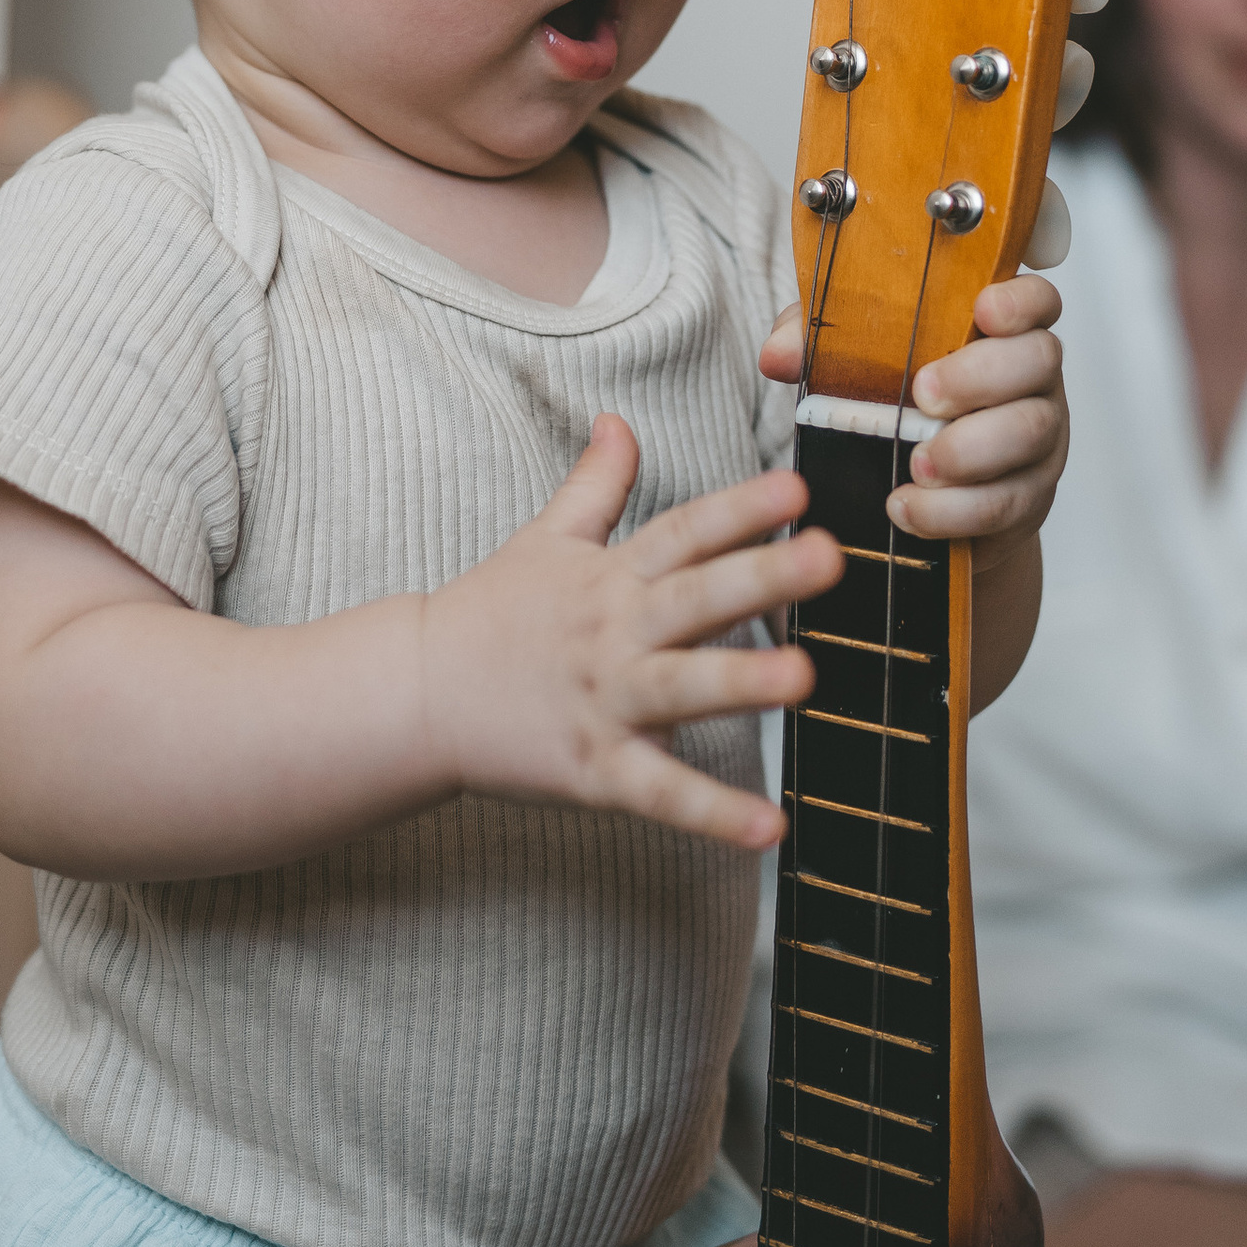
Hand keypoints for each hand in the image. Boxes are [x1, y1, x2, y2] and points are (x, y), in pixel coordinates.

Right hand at [418, 416, 839, 848]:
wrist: (417, 694)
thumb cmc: (490, 615)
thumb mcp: (543, 538)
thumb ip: (595, 483)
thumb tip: (619, 420)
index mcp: (612, 578)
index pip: (684, 532)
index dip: (739, 508)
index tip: (796, 488)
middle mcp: (615, 634)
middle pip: (695, 598)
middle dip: (762, 577)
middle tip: (828, 556)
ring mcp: (604, 702)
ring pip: (681, 690)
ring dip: (740, 683)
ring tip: (803, 677)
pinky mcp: (594, 769)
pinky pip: (660, 792)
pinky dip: (712, 813)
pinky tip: (769, 826)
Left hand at [759, 272, 1067, 582]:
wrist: (925, 496)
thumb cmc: (898, 407)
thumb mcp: (857, 364)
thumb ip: (822, 342)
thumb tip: (780, 354)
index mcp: (1001, 332)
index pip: (1036, 299)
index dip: (1019, 300)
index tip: (982, 310)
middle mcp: (1033, 381)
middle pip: (1039, 360)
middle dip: (980, 376)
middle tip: (923, 395)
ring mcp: (1040, 441)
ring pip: (1030, 433)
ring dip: (970, 449)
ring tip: (916, 464)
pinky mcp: (1028, 500)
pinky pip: (1007, 503)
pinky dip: (954, 509)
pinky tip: (909, 508)